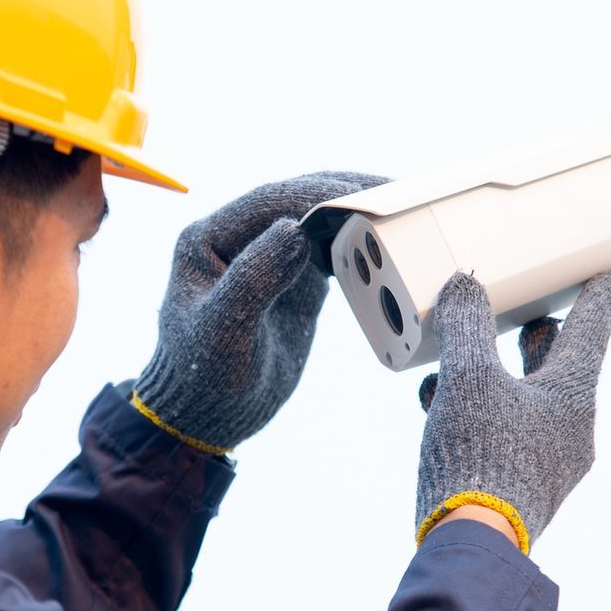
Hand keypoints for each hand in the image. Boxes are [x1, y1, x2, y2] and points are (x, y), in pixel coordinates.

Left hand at [134, 172, 386, 453]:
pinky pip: (331, 252)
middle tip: (401, 194)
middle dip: (348, 194)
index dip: (316, 194)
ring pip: (319, 222)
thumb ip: (254, 278)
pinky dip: (360, 246)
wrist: (206, 417)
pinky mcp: (294, 280)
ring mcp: (269, 256)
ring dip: (360, 215)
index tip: (362, 197)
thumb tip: (295, 228)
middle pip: (299, 201)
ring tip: (407, 210)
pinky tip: (392, 243)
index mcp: (209, 239)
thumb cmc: (203, 376)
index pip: (268, 201)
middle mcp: (238, 238)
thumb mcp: (223, 331)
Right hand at [413, 269, 610, 551]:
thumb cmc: (481, 457)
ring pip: (525, 399)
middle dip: (539, 337)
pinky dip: (479, 409)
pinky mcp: (520, 483)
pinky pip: (505, 431)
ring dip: (498, 374)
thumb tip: (465, 286)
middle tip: (534, 312)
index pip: (591, 329)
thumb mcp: (467, 378)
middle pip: (558, 366)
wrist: (473, 542)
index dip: (597, 296)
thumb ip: (466, 327)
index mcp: (571, 395)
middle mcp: (570, 428)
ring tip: (468, 355)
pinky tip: (440, 403)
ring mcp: (547, 460)